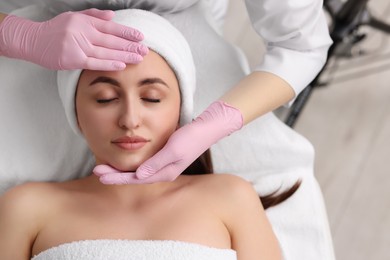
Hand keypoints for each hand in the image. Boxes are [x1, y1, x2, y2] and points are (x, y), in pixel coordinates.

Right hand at [0, 9, 147, 69]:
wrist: (33, 40)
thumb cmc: (55, 30)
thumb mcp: (73, 17)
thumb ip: (93, 16)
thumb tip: (112, 16)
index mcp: (84, 21)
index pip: (111, 27)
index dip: (127, 32)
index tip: (140, 37)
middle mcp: (83, 32)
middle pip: (111, 40)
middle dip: (130, 45)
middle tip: (145, 50)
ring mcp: (78, 45)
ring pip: (106, 51)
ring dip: (124, 55)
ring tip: (138, 58)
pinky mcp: (73, 59)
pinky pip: (94, 62)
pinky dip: (109, 64)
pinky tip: (122, 65)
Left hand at [93, 101, 242, 184]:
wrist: (206, 129)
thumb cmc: (191, 138)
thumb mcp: (173, 149)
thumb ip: (156, 162)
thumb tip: (138, 175)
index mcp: (165, 172)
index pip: (136, 178)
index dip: (117, 177)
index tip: (101, 176)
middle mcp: (163, 171)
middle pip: (135, 177)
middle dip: (115, 175)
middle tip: (96, 170)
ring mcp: (164, 165)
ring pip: (138, 171)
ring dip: (121, 170)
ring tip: (104, 167)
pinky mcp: (164, 157)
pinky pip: (143, 164)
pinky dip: (131, 164)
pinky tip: (124, 162)